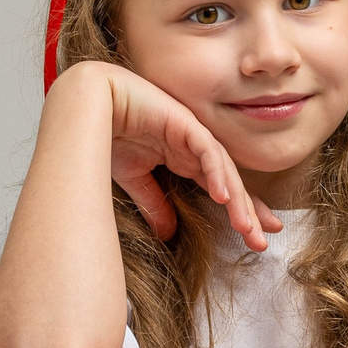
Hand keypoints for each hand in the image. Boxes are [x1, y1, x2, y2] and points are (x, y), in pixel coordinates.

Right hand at [64, 63, 281, 252]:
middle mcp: (193, 146)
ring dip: (237, 200)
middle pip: (230, 181)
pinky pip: (207, 149)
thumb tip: (167, 234)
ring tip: (247, 228)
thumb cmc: (105, 135)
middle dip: (248, 212)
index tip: (257, 237)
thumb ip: (154, 203)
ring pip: (223, 169)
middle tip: (262, 242)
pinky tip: (224, 196)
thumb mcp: (134, 179)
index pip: (221, 187)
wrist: (85, 105)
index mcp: (184, 158)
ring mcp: (190, 132)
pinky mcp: (183, 121)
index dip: (241, 210)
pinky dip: (216, 172)